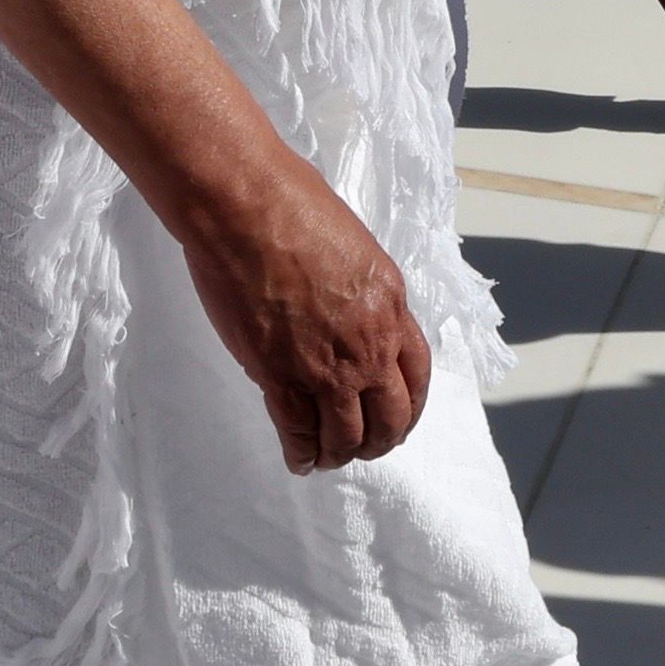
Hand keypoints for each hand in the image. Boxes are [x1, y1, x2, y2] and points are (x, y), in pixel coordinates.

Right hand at [175, 152, 431, 475]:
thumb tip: (348, 307)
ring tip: (328, 458)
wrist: (247, 208)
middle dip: (379, 440)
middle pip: (389, 417)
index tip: (398, 417)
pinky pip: (298, 432)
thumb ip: (360, 289)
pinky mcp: (279, 377)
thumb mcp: (354, 245)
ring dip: (340, 452)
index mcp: (390, 307)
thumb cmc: (292, 204)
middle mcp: (368, 346)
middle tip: (365, 446)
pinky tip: (298, 461)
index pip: (418, 376)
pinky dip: (300, 454)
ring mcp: (325, 367)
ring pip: (346, 435)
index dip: (409, 406)